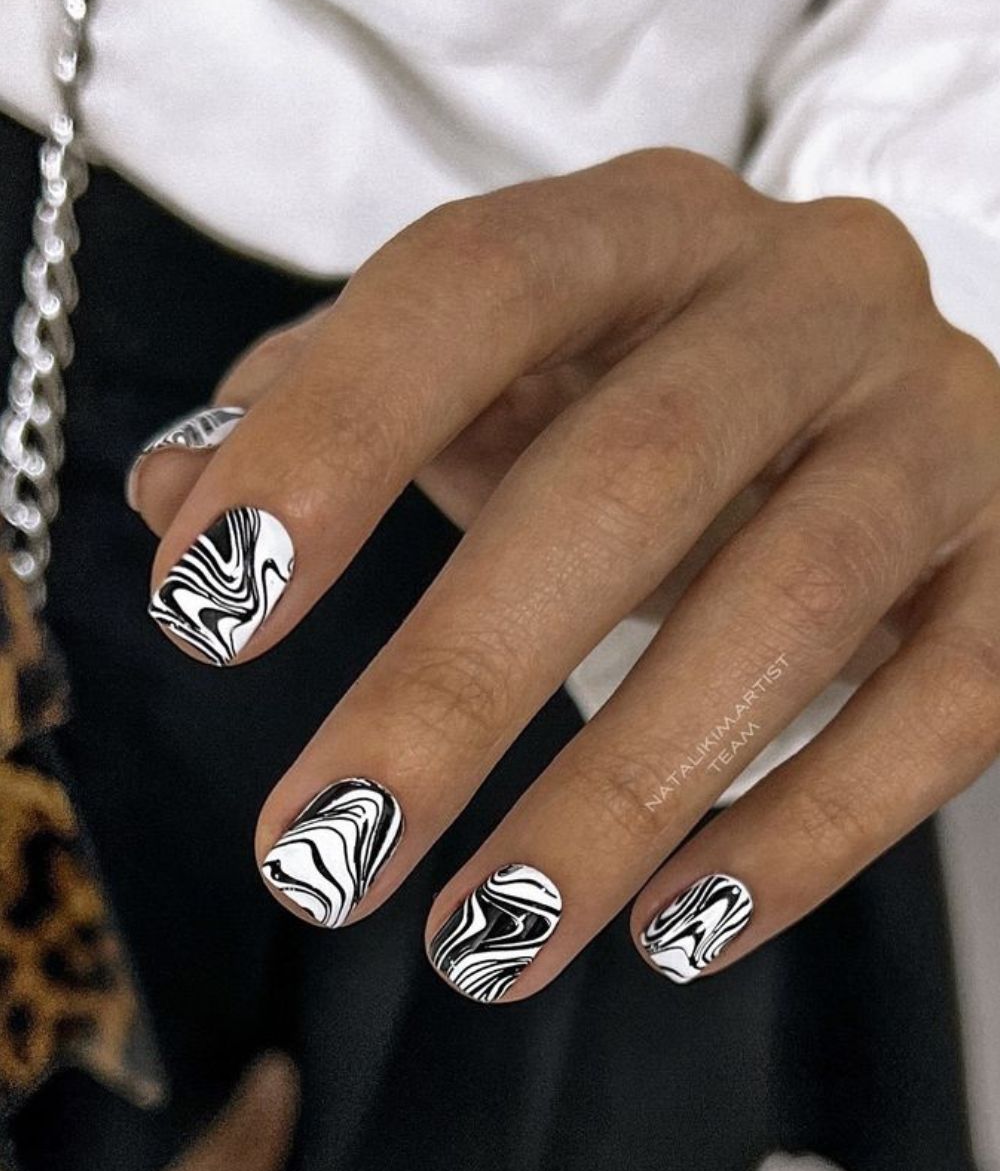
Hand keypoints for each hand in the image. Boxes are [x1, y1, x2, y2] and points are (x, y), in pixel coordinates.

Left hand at [130, 149, 999, 999]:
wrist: (886, 396)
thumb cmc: (652, 389)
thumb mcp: (501, 369)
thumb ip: (334, 404)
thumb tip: (175, 494)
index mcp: (646, 225)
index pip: (472, 286)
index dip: (333, 437)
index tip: (207, 609)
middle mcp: (809, 297)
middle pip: (631, 475)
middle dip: (458, 682)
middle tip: (321, 855)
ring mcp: (937, 428)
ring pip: (795, 608)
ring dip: (619, 797)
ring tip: (483, 944)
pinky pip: (943, 710)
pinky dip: (803, 835)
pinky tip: (673, 934)